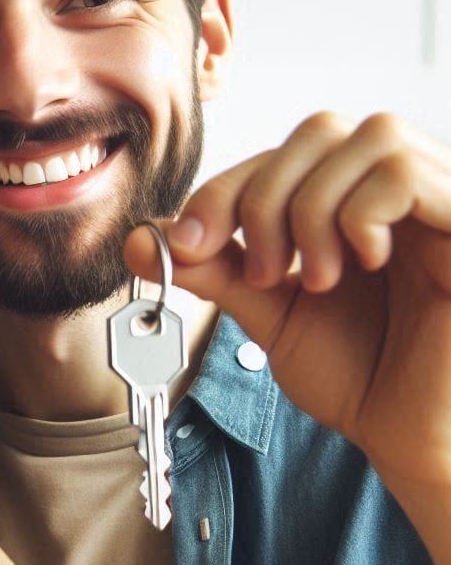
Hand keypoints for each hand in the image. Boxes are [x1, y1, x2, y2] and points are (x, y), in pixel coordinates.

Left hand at [125, 113, 450, 564]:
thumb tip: (143, 237)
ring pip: (367, 136)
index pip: (281, 153)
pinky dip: (361, 214)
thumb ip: (214, 270)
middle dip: (265, 197)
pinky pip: (408, 173)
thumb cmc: (357, 373)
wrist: (412, 436)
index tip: (189, 245)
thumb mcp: (268, 312)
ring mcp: (442, 200)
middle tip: (264, 272)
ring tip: (315, 279)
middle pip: (319, 128)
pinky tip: (364, 265)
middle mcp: (399, 189)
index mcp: (351, 201)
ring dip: (315, 208)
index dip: (224, 189)